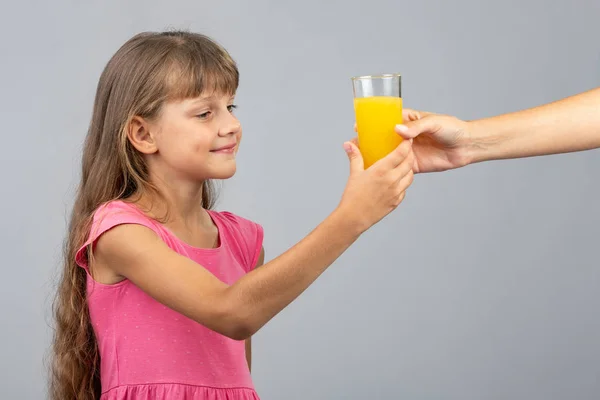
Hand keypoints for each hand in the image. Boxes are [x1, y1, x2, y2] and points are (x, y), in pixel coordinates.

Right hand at [337, 139, 414, 231]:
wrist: (354, 218)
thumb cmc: (352, 196)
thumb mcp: (354, 174)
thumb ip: (355, 157)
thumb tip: (348, 144)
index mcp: (382, 170)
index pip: (401, 153)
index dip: (407, 144)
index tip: (408, 138)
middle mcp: (392, 180)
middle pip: (409, 163)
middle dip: (410, 154)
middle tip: (407, 149)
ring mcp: (396, 192)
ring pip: (410, 176)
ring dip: (408, 168)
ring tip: (403, 164)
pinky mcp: (397, 201)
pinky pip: (405, 188)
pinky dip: (403, 182)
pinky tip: (397, 180)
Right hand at [353, 109, 471, 172]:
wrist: (467, 146)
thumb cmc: (453, 128)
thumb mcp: (434, 123)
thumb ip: (416, 127)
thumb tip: (397, 130)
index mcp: (410, 121)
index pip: (387, 120)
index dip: (373, 122)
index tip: (359, 125)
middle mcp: (407, 137)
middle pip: (384, 138)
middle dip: (370, 140)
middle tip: (356, 143)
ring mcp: (409, 151)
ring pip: (389, 153)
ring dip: (377, 155)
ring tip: (361, 157)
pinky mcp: (414, 165)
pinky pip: (398, 167)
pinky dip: (388, 169)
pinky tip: (376, 171)